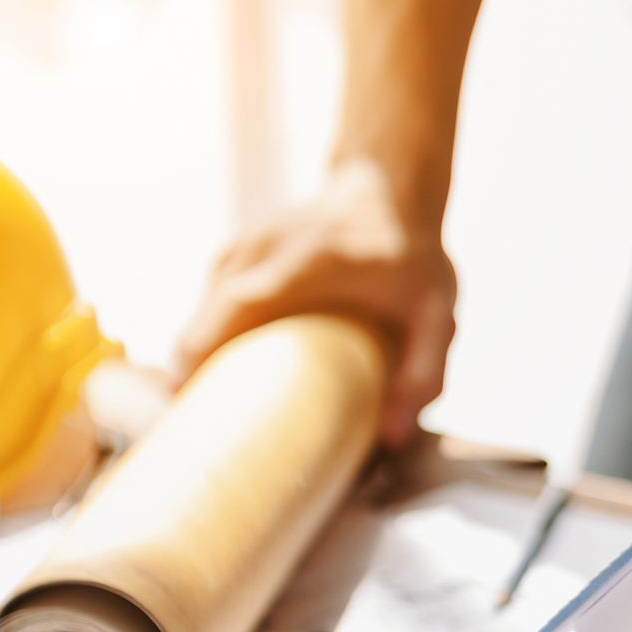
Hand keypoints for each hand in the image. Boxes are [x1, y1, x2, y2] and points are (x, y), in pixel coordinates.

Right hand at [176, 158, 457, 446]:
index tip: (195, 412)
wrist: (385, 186)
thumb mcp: (437, 312)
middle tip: (204, 445)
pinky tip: (224, 390)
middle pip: (201, 326)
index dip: (209, 358)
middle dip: (195, 385)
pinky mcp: (229, 261)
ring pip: (196, 324)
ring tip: (211, 426)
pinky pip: (204, 314)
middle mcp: (258, 253)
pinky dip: (206, 351)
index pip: (240, 307)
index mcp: (304, 263)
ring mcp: (237, 253)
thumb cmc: (413, 256)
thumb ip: (425, 373)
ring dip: (198, 372)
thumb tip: (393, 439)